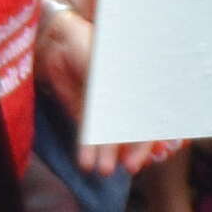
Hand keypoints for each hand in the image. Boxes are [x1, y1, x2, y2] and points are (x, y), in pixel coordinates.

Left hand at [26, 0, 172, 174]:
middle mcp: (125, 99)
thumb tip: (137, 119)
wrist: (57, 40)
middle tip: (129, 167)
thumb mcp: (109, 69)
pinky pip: (88, 134)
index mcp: (139, 85)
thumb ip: (121, 94)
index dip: (152, 133)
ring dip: (108, 154)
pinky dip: (88, 149)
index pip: (152, 115)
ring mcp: (105, 107)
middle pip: (133, 129)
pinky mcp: (86, 113)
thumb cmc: (88, 45)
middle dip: (132, 150)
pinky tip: (87, 163)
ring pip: (109, 136)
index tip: (154, 147)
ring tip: (104, 171)